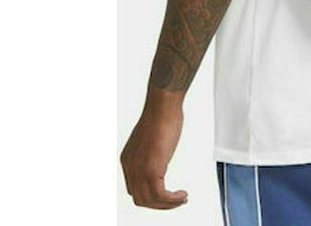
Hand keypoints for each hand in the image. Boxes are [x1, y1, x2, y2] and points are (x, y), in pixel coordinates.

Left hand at [120, 93, 187, 208]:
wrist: (163, 106)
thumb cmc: (161, 116)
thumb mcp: (151, 141)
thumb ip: (151, 154)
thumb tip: (159, 159)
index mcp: (128, 160)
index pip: (135, 189)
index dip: (151, 196)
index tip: (167, 195)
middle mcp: (130, 167)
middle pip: (141, 199)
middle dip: (160, 205)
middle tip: (176, 201)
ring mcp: (140, 169)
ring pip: (150, 201)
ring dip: (168, 204)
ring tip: (182, 199)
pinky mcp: (152, 170)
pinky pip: (161, 196)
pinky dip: (173, 200)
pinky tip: (182, 195)